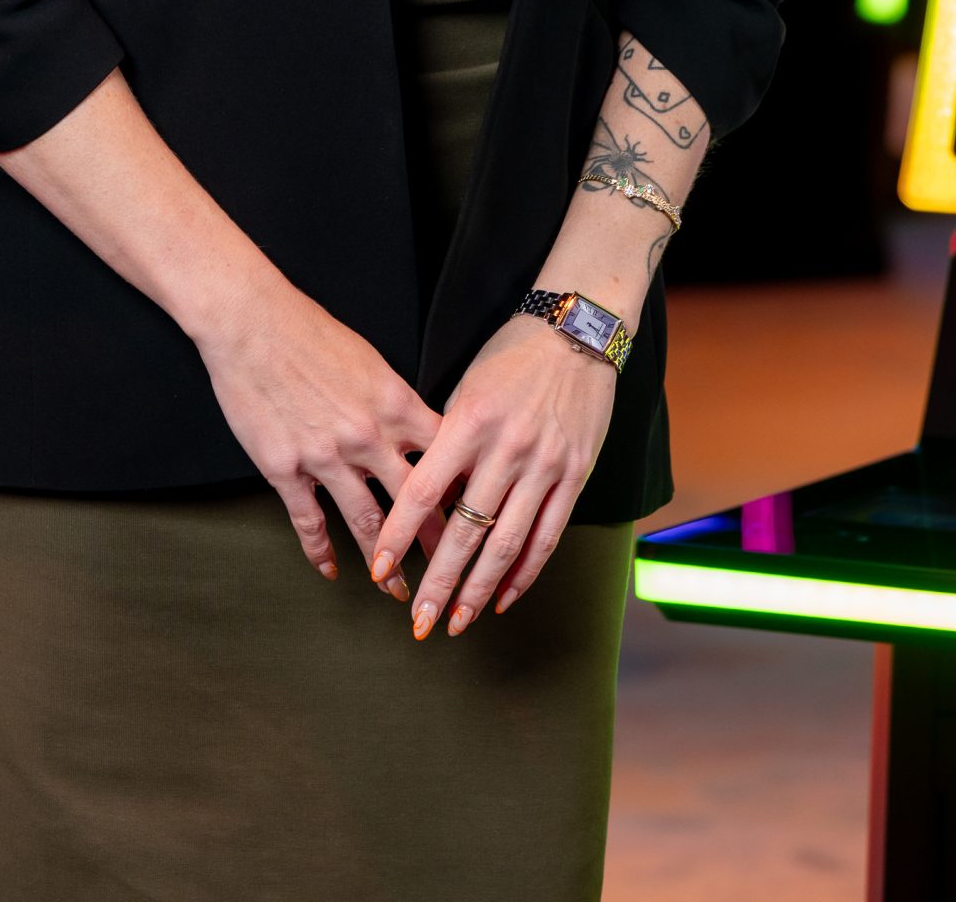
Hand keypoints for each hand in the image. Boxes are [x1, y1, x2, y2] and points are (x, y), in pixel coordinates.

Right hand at [196, 277, 447, 591]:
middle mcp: (368, 436)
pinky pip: (309, 522)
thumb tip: (417, 430)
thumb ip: (394, 401)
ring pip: (367, 523)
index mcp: (395, 404)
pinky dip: (321, 552)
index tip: (478, 519)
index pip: (446, 459)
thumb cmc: (308, 330)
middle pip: (416, 503)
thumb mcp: (369, 360)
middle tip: (451, 573)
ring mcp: (326, 457)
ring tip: (397, 590)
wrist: (251, 322)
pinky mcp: (286, 469)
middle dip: (437, 544)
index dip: (464, 493)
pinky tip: (331, 569)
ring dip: (385, 564)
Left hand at [367, 312, 616, 637]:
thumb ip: (447, 443)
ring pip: (507, 544)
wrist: (577, 332)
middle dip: (439, 582)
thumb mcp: (467, 389)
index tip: (378, 568)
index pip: (424, 491)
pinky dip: (525, 573)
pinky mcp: (575, 476)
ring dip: (479, 589)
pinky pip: (547, 536)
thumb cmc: (511, 356)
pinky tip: (504, 598)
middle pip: (466, 530)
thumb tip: (427, 500)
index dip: (399, 534)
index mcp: (469, 421)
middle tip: (418, 621)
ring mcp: (545, 465)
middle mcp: (507, 448)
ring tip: (456, 621)